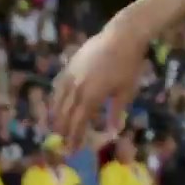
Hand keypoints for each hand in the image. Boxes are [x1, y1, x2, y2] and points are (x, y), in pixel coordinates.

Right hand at [53, 27, 144, 145]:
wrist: (122, 36)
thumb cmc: (129, 64)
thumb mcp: (126, 90)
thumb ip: (117, 111)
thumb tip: (113, 131)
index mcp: (91, 96)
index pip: (79, 121)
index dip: (74, 136)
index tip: (72, 149)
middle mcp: (77, 87)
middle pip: (65, 113)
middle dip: (63, 129)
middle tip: (62, 141)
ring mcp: (71, 74)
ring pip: (58, 99)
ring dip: (56, 115)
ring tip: (56, 126)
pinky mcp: (70, 64)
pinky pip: (58, 84)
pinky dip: (56, 96)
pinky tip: (57, 101)